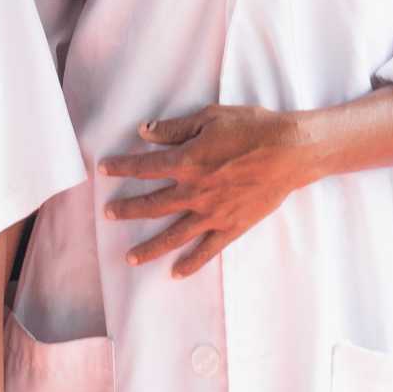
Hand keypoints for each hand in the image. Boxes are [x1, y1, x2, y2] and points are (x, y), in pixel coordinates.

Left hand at [100, 104, 312, 278]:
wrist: (289, 151)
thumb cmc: (251, 128)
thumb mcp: (210, 118)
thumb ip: (175, 129)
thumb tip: (145, 132)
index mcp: (187, 161)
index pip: (145, 166)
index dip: (122, 167)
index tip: (103, 170)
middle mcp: (195, 191)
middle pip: (152, 204)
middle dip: (127, 210)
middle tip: (108, 215)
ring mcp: (212, 213)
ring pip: (173, 235)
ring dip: (149, 247)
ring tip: (129, 258)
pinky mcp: (231, 227)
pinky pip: (206, 250)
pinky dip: (191, 264)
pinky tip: (176, 273)